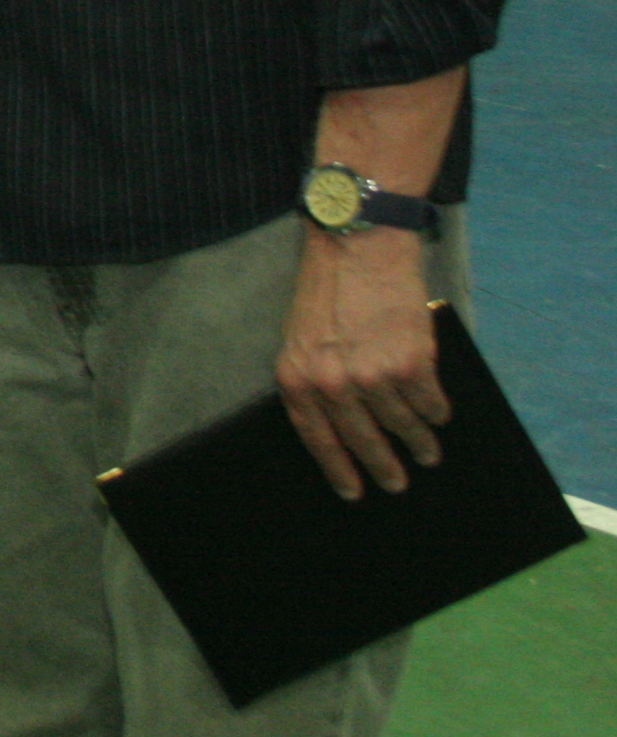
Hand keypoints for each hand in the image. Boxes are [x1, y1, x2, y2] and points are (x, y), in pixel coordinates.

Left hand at [276, 230, 449, 498]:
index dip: (337, 469)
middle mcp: (332, 383)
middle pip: (362, 441)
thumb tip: (340, 421)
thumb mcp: (302, 337)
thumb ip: (315, 377)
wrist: (357, 244)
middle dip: (382, 467)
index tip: (353, 492)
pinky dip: (436, 413)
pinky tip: (438, 416)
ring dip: (418, 444)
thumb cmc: (328, 288)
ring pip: (402, 426)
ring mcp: (373, 375)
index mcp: (297, 377)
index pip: (317, 439)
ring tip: (428, 454)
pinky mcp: (411, 363)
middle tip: (396, 484)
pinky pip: (429, 403)